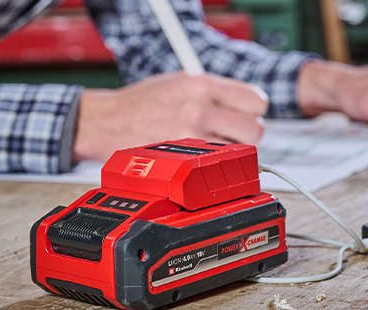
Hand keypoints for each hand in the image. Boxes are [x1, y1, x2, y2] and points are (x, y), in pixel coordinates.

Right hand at [73, 71, 267, 161]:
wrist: (110, 122)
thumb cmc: (143, 102)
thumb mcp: (181, 81)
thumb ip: (216, 90)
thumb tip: (246, 103)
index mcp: (203, 85)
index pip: (257, 101)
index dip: (254, 110)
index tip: (247, 114)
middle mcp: (201, 111)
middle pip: (255, 130)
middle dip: (246, 133)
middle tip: (231, 133)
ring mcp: (193, 139)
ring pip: (239, 154)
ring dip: (230, 152)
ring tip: (210, 146)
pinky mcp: (184, 163)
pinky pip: (216, 169)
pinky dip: (213, 167)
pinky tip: (198, 159)